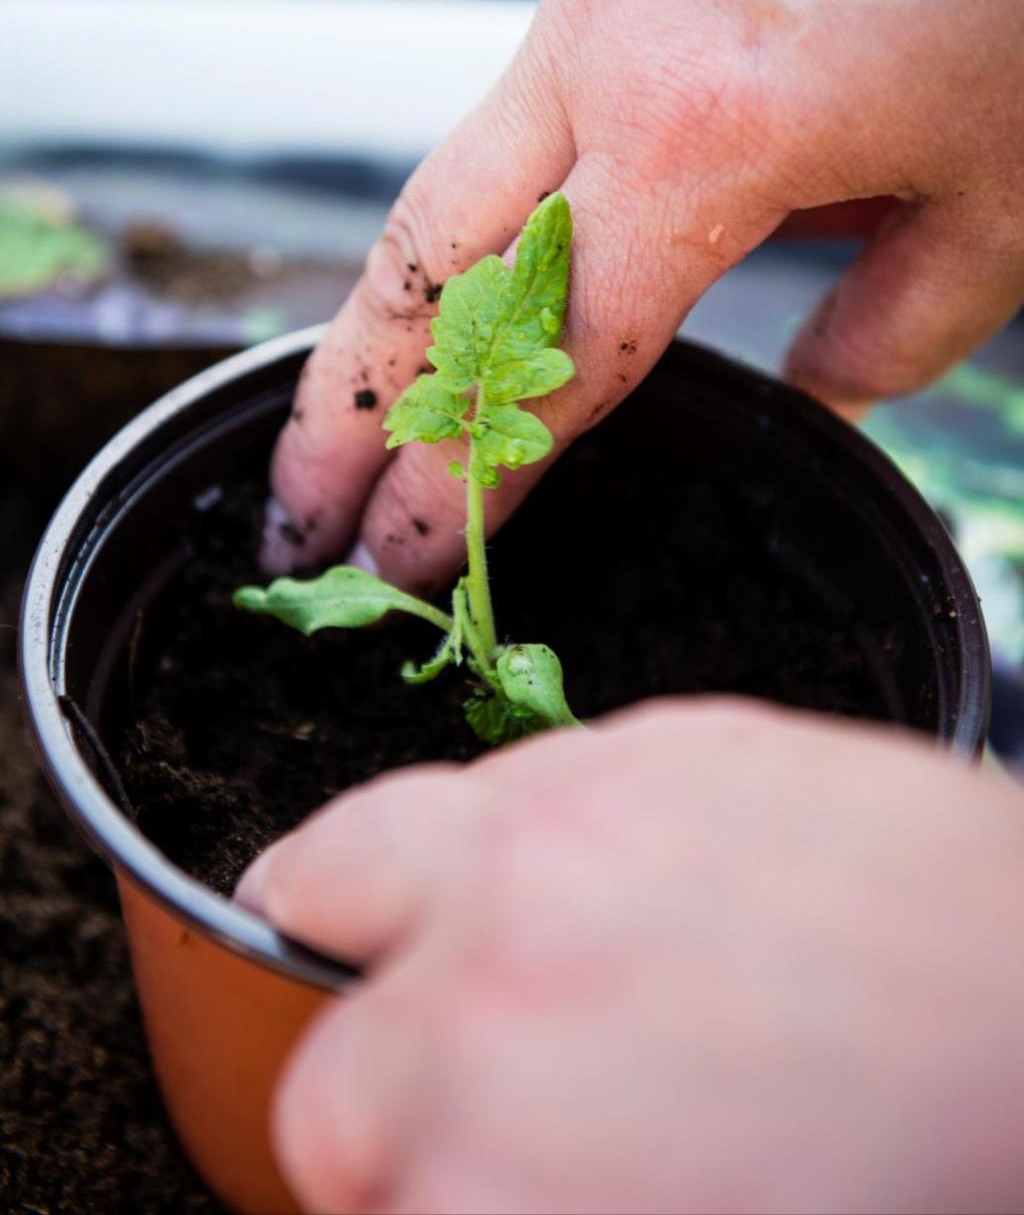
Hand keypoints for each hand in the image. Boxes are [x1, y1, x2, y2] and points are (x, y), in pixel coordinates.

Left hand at [240, 699, 1023, 1214]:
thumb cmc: (908, 883)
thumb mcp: (710, 764)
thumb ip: (545, 807)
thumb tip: (449, 859)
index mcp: (523, 844)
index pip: (325, 874)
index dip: (325, 910)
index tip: (328, 940)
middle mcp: (494, 997)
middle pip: (330, 1087)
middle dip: (390, 1096)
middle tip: (478, 1105)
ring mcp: (518, 1160)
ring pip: (392, 1211)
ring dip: (457, 1191)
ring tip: (580, 1160)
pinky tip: (626, 1192)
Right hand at [265, 0, 1023, 580]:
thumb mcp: (1011, 199)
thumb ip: (896, 330)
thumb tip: (817, 384)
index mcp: (708, 126)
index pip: (549, 356)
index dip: (468, 477)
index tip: (404, 553)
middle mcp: (608, 16)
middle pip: (422, 253)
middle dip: (346, 399)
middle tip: (298, 505)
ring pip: (498, 128)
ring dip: (469, 253)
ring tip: (474, 329)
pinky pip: (580, 13)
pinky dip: (612, 87)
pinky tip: (694, 89)